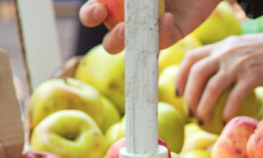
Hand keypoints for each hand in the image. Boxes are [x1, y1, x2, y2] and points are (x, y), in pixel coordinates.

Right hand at [79, 0, 220, 53]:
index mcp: (114, 4)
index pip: (93, 15)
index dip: (91, 16)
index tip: (99, 9)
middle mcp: (129, 20)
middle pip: (112, 42)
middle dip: (113, 40)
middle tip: (122, 29)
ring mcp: (150, 30)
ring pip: (137, 48)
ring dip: (137, 44)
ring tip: (140, 30)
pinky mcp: (171, 34)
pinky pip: (162, 41)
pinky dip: (162, 31)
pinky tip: (167, 17)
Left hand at [176, 26, 262, 124]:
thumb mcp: (241, 48)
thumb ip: (226, 58)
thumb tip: (212, 78)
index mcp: (220, 46)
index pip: (191, 58)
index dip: (180, 77)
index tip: (179, 93)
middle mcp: (225, 53)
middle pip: (196, 75)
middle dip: (189, 97)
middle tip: (191, 113)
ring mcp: (238, 64)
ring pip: (211, 88)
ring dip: (203, 108)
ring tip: (203, 121)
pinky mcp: (253, 76)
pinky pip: (234, 97)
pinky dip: (227, 111)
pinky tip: (225, 120)